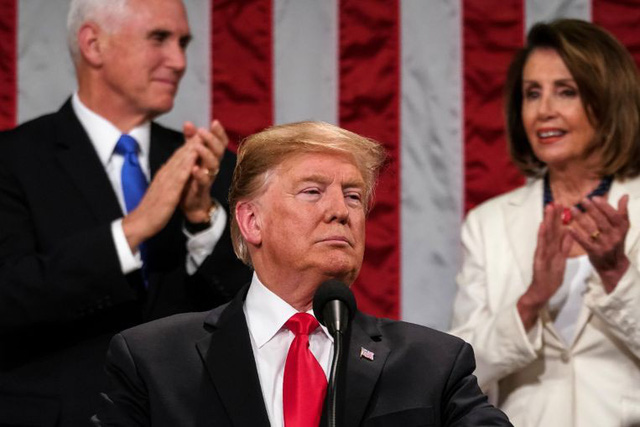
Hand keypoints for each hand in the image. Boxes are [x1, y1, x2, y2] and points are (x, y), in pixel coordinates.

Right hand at [122, 142, 199, 250]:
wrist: (141, 222)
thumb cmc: (152, 207)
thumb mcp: (162, 189)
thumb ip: (168, 179)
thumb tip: (173, 171)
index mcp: (164, 174)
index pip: (177, 156)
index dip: (188, 145)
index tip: (199, 134)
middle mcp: (165, 174)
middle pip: (179, 155)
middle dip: (191, 142)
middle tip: (203, 129)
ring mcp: (165, 182)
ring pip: (179, 162)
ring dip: (190, 149)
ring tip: (201, 137)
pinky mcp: (168, 192)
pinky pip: (178, 178)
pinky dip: (186, 167)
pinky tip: (193, 159)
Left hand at [180, 120, 228, 222]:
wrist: (191, 203)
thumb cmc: (192, 178)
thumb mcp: (191, 157)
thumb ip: (191, 141)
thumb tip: (188, 123)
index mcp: (210, 157)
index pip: (219, 142)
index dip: (219, 133)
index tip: (214, 122)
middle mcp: (212, 166)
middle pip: (219, 151)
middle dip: (212, 140)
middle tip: (202, 131)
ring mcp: (208, 177)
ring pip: (214, 165)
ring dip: (206, 155)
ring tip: (198, 147)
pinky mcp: (201, 189)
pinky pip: (204, 181)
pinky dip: (200, 174)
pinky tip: (194, 168)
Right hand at [518, 204, 572, 329]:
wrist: (539, 294)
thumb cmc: (549, 279)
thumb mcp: (560, 261)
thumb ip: (564, 248)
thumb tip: (569, 233)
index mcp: (552, 250)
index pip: (556, 231)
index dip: (558, 218)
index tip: (561, 205)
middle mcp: (546, 250)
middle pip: (550, 230)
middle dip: (553, 216)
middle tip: (555, 201)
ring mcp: (542, 254)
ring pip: (546, 235)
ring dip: (547, 221)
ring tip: (549, 208)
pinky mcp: (539, 261)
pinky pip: (542, 247)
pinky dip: (542, 236)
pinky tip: (543, 225)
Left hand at [568, 195, 629, 292]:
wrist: (614, 265)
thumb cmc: (616, 242)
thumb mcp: (622, 228)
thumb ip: (622, 212)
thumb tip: (625, 196)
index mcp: (621, 229)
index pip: (614, 215)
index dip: (604, 206)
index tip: (594, 198)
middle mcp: (614, 237)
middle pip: (602, 221)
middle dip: (592, 210)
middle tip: (582, 200)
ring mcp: (604, 245)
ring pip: (592, 230)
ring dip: (581, 219)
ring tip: (573, 209)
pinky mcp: (595, 253)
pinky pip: (584, 242)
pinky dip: (577, 235)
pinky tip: (568, 228)